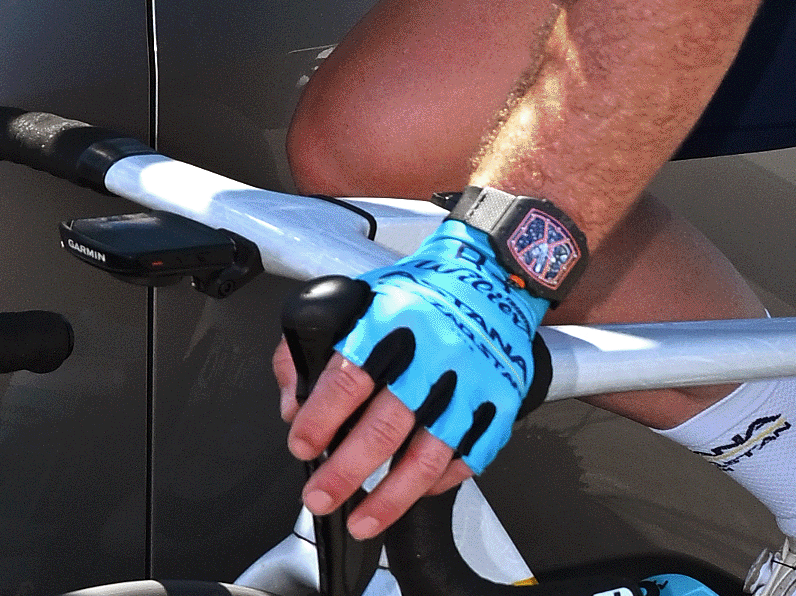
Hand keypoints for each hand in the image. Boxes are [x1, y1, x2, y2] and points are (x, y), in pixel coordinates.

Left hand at [284, 221, 545, 539]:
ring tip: (363, 520)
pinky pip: (468, 457)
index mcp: (391, 322)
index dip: (321, 418)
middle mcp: (433, 354)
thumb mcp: (354, 300)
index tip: (303, 445)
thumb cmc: (419, 293)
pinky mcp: (498, 404)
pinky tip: (411, 495)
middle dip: (347, 471)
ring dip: (392, 496)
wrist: (492, 276)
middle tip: (321, 497)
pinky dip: (438, 484)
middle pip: (387, 425)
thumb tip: (296, 405)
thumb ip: (311, 347)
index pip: (349, 377)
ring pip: (429, 454)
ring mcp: (471, 384)